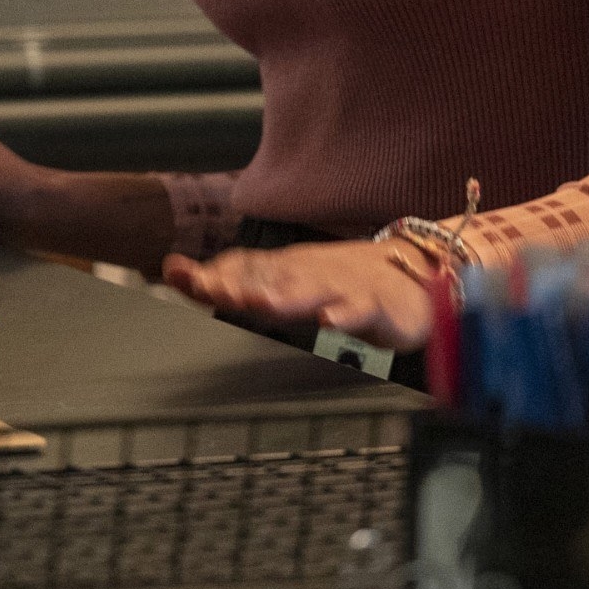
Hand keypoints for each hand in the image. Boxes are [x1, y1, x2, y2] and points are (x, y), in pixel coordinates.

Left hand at [161, 240, 437, 351]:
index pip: (241, 269)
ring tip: (262, 303)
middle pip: (268, 280)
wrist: (414, 272)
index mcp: (285, 271)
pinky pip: (362, 311)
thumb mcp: (287, 282)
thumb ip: (237, 281)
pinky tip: (330, 319)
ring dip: (286, 297)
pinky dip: (346, 314)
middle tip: (209, 287)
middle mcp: (308, 276)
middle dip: (238, 284)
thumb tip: (174, 269)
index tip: (178, 275)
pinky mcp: (378, 308)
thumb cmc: (342, 282)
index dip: (210, 274)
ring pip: (312, 291)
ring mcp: (343, 289)